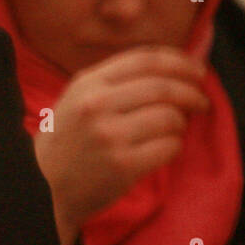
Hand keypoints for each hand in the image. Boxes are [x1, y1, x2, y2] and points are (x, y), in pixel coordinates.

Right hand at [33, 47, 208, 244]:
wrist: (42, 183)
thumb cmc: (67, 140)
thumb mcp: (78, 99)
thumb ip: (115, 81)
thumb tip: (172, 70)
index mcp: (87, 83)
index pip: (145, 60)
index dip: (180, 62)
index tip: (198, 71)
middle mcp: (97, 105)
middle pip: (164, 87)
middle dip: (192, 93)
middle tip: (201, 103)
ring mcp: (110, 135)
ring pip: (170, 117)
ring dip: (180, 124)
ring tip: (172, 131)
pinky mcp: (123, 164)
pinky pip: (169, 147)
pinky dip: (173, 147)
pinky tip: (161, 150)